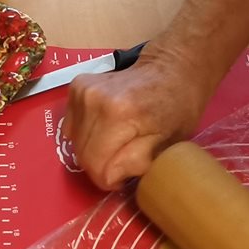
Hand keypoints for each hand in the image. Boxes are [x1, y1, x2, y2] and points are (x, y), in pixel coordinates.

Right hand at [63, 45, 207, 188]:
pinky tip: (104, 128)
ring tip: (115, 143)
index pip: (99, 168)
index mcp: (120, 115)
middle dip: (101, 167)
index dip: (112, 180)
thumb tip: (112, 175)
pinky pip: (71, 126)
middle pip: (83, 156)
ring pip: (74, 142)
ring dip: (92, 150)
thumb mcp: (168, 144)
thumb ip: (138, 162)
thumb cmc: (177, 108)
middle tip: (122, 162)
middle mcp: (95, 100)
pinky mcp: (76, 86)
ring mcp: (82, 91)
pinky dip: (85, 134)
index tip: (126, 176)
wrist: (171, 69)